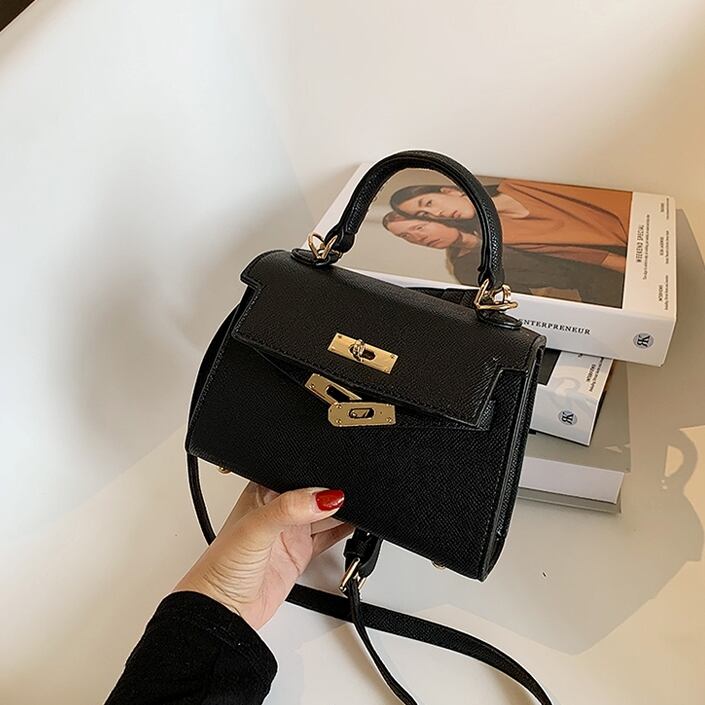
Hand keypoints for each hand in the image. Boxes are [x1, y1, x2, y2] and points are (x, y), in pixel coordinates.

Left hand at [174, 482, 352, 629]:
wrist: (222, 611)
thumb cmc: (221, 566)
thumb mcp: (255, 528)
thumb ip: (289, 508)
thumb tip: (323, 498)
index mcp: (262, 492)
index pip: (295, 473)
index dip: (316, 471)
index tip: (337, 474)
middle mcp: (278, 509)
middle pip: (314, 493)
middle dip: (332, 490)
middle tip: (353, 490)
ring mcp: (290, 532)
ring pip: (324, 514)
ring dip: (341, 510)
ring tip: (360, 504)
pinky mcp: (300, 553)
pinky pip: (328, 537)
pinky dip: (343, 531)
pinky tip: (356, 526)